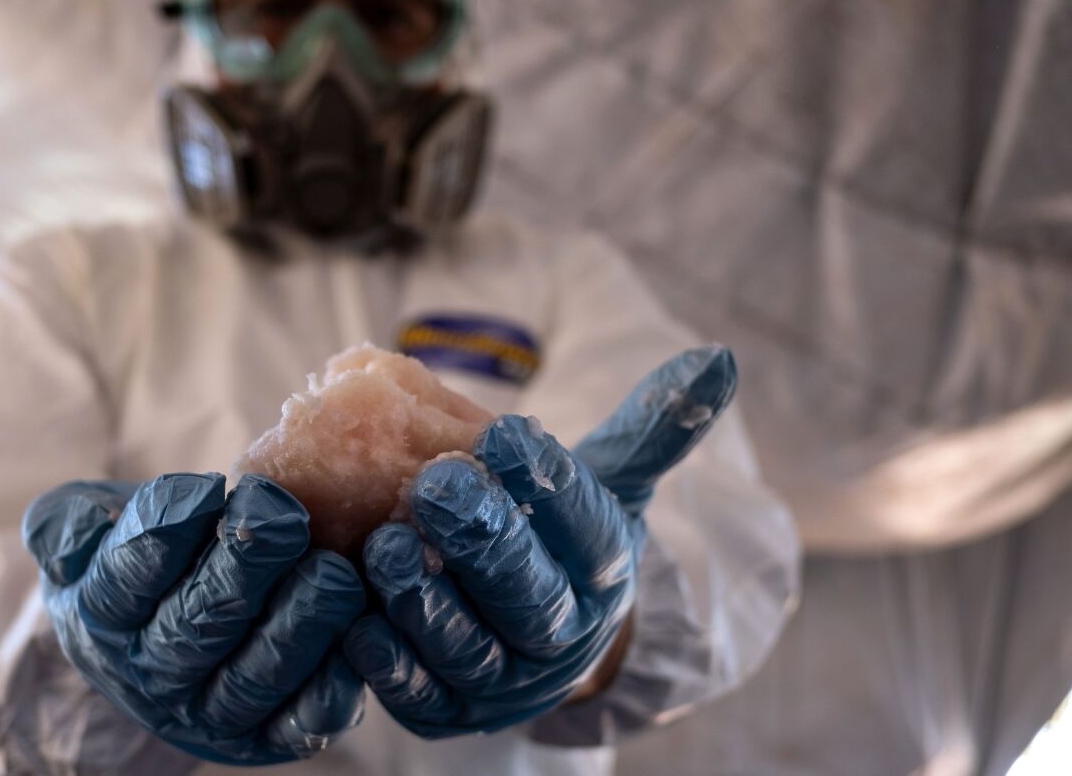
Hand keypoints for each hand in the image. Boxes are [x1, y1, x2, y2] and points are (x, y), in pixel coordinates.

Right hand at [23, 473, 366, 764]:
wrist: (155, 629)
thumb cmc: (129, 556)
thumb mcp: (79, 528)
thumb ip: (66, 523)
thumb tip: (81, 532)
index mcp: (101, 617)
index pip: (128, 577)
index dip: (168, 531)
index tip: (208, 486)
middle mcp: (150, 674)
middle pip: (196, 625)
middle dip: (245, 568)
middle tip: (286, 517)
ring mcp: (207, 711)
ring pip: (251, 677)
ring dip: (297, 625)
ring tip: (332, 572)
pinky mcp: (264, 734)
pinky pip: (296, 722)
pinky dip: (327, 690)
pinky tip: (352, 641)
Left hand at [343, 346, 736, 737]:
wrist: (536, 631)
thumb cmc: (559, 535)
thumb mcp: (609, 481)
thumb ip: (653, 426)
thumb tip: (717, 360)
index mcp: (604, 572)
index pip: (583, 526)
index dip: (544, 484)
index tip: (504, 435)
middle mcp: (562, 637)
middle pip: (528, 595)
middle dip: (483, 540)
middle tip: (435, 483)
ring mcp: (504, 682)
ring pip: (466, 648)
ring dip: (424, 598)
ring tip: (383, 541)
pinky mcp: (445, 711)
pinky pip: (414, 693)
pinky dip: (383, 660)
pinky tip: (354, 616)